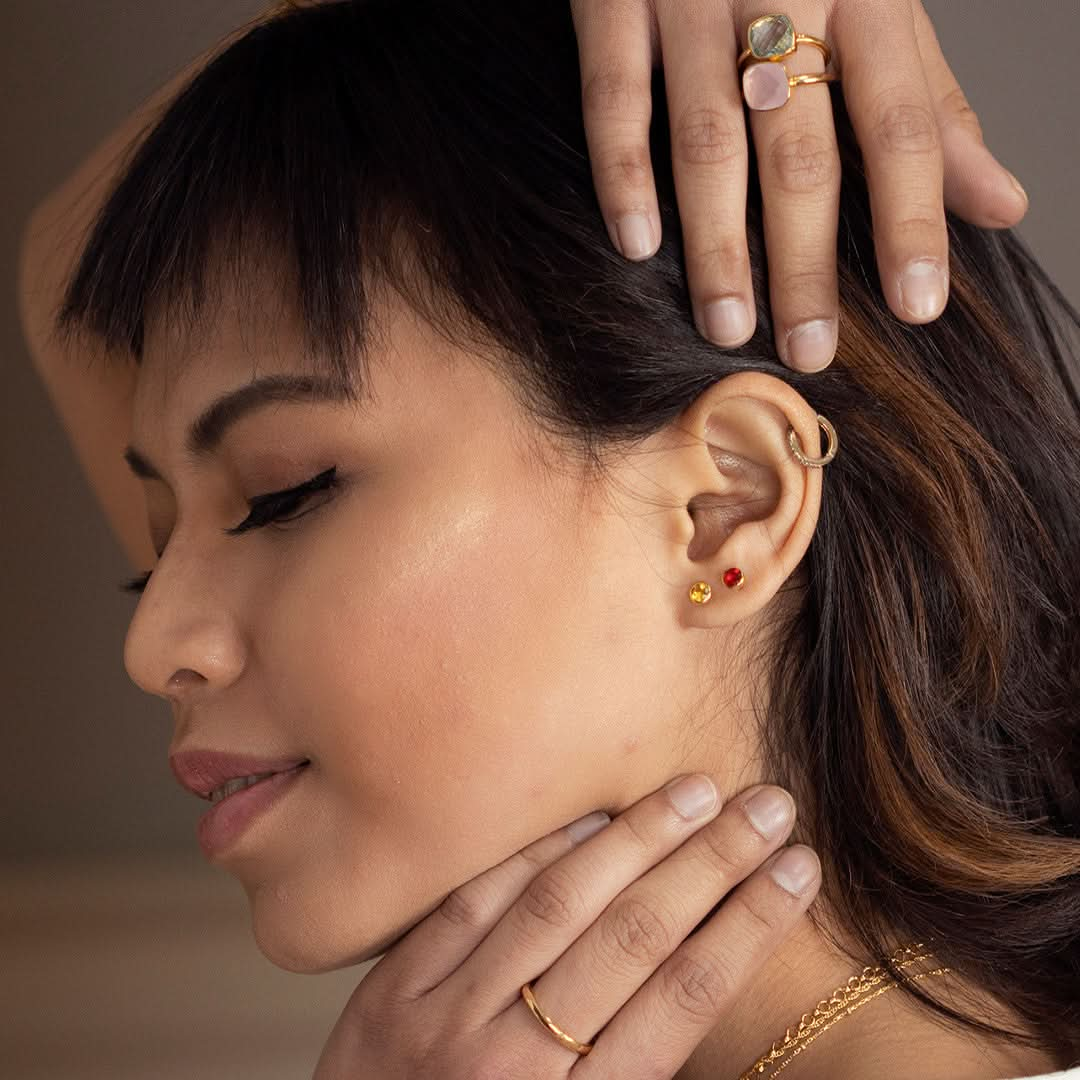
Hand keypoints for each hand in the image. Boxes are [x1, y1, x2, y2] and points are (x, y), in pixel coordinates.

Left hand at [312, 777, 819, 1077]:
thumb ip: (640, 1066)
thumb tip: (707, 972)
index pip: (685, 998)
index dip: (749, 925)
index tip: (799, 869)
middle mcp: (518, 1063)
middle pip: (634, 938)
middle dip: (711, 864)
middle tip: (767, 805)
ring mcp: (447, 1018)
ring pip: (558, 906)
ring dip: (636, 841)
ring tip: (695, 792)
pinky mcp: (393, 989)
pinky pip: (474, 902)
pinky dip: (535, 856)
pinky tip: (589, 820)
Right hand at [568, 0, 1029, 372]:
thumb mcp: (886, 12)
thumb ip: (936, 110)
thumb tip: (1000, 206)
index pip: (903, 126)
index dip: (913, 221)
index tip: (916, 308)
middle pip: (801, 153)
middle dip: (805, 260)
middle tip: (808, 349)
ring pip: (708, 140)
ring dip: (716, 243)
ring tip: (727, 326)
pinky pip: (615, 97)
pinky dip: (622, 172)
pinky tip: (636, 244)